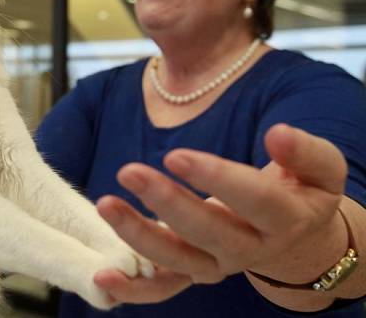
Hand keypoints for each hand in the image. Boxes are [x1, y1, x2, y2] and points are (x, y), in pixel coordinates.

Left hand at [94, 123, 346, 303]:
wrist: (298, 238)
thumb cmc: (300, 192)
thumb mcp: (320, 169)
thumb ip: (305, 152)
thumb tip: (279, 134)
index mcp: (284, 218)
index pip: (252, 198)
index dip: (215, 177)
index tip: (175, 155)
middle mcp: (250, 248)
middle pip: (207, 231)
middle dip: (166, 202)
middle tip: (129, 171)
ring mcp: (219, 266)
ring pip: (178, 259)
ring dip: (138, 235)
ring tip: (105, 204)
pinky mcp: (194, 274)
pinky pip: (163, 287)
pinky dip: (133, 289)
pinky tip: (103, 277)